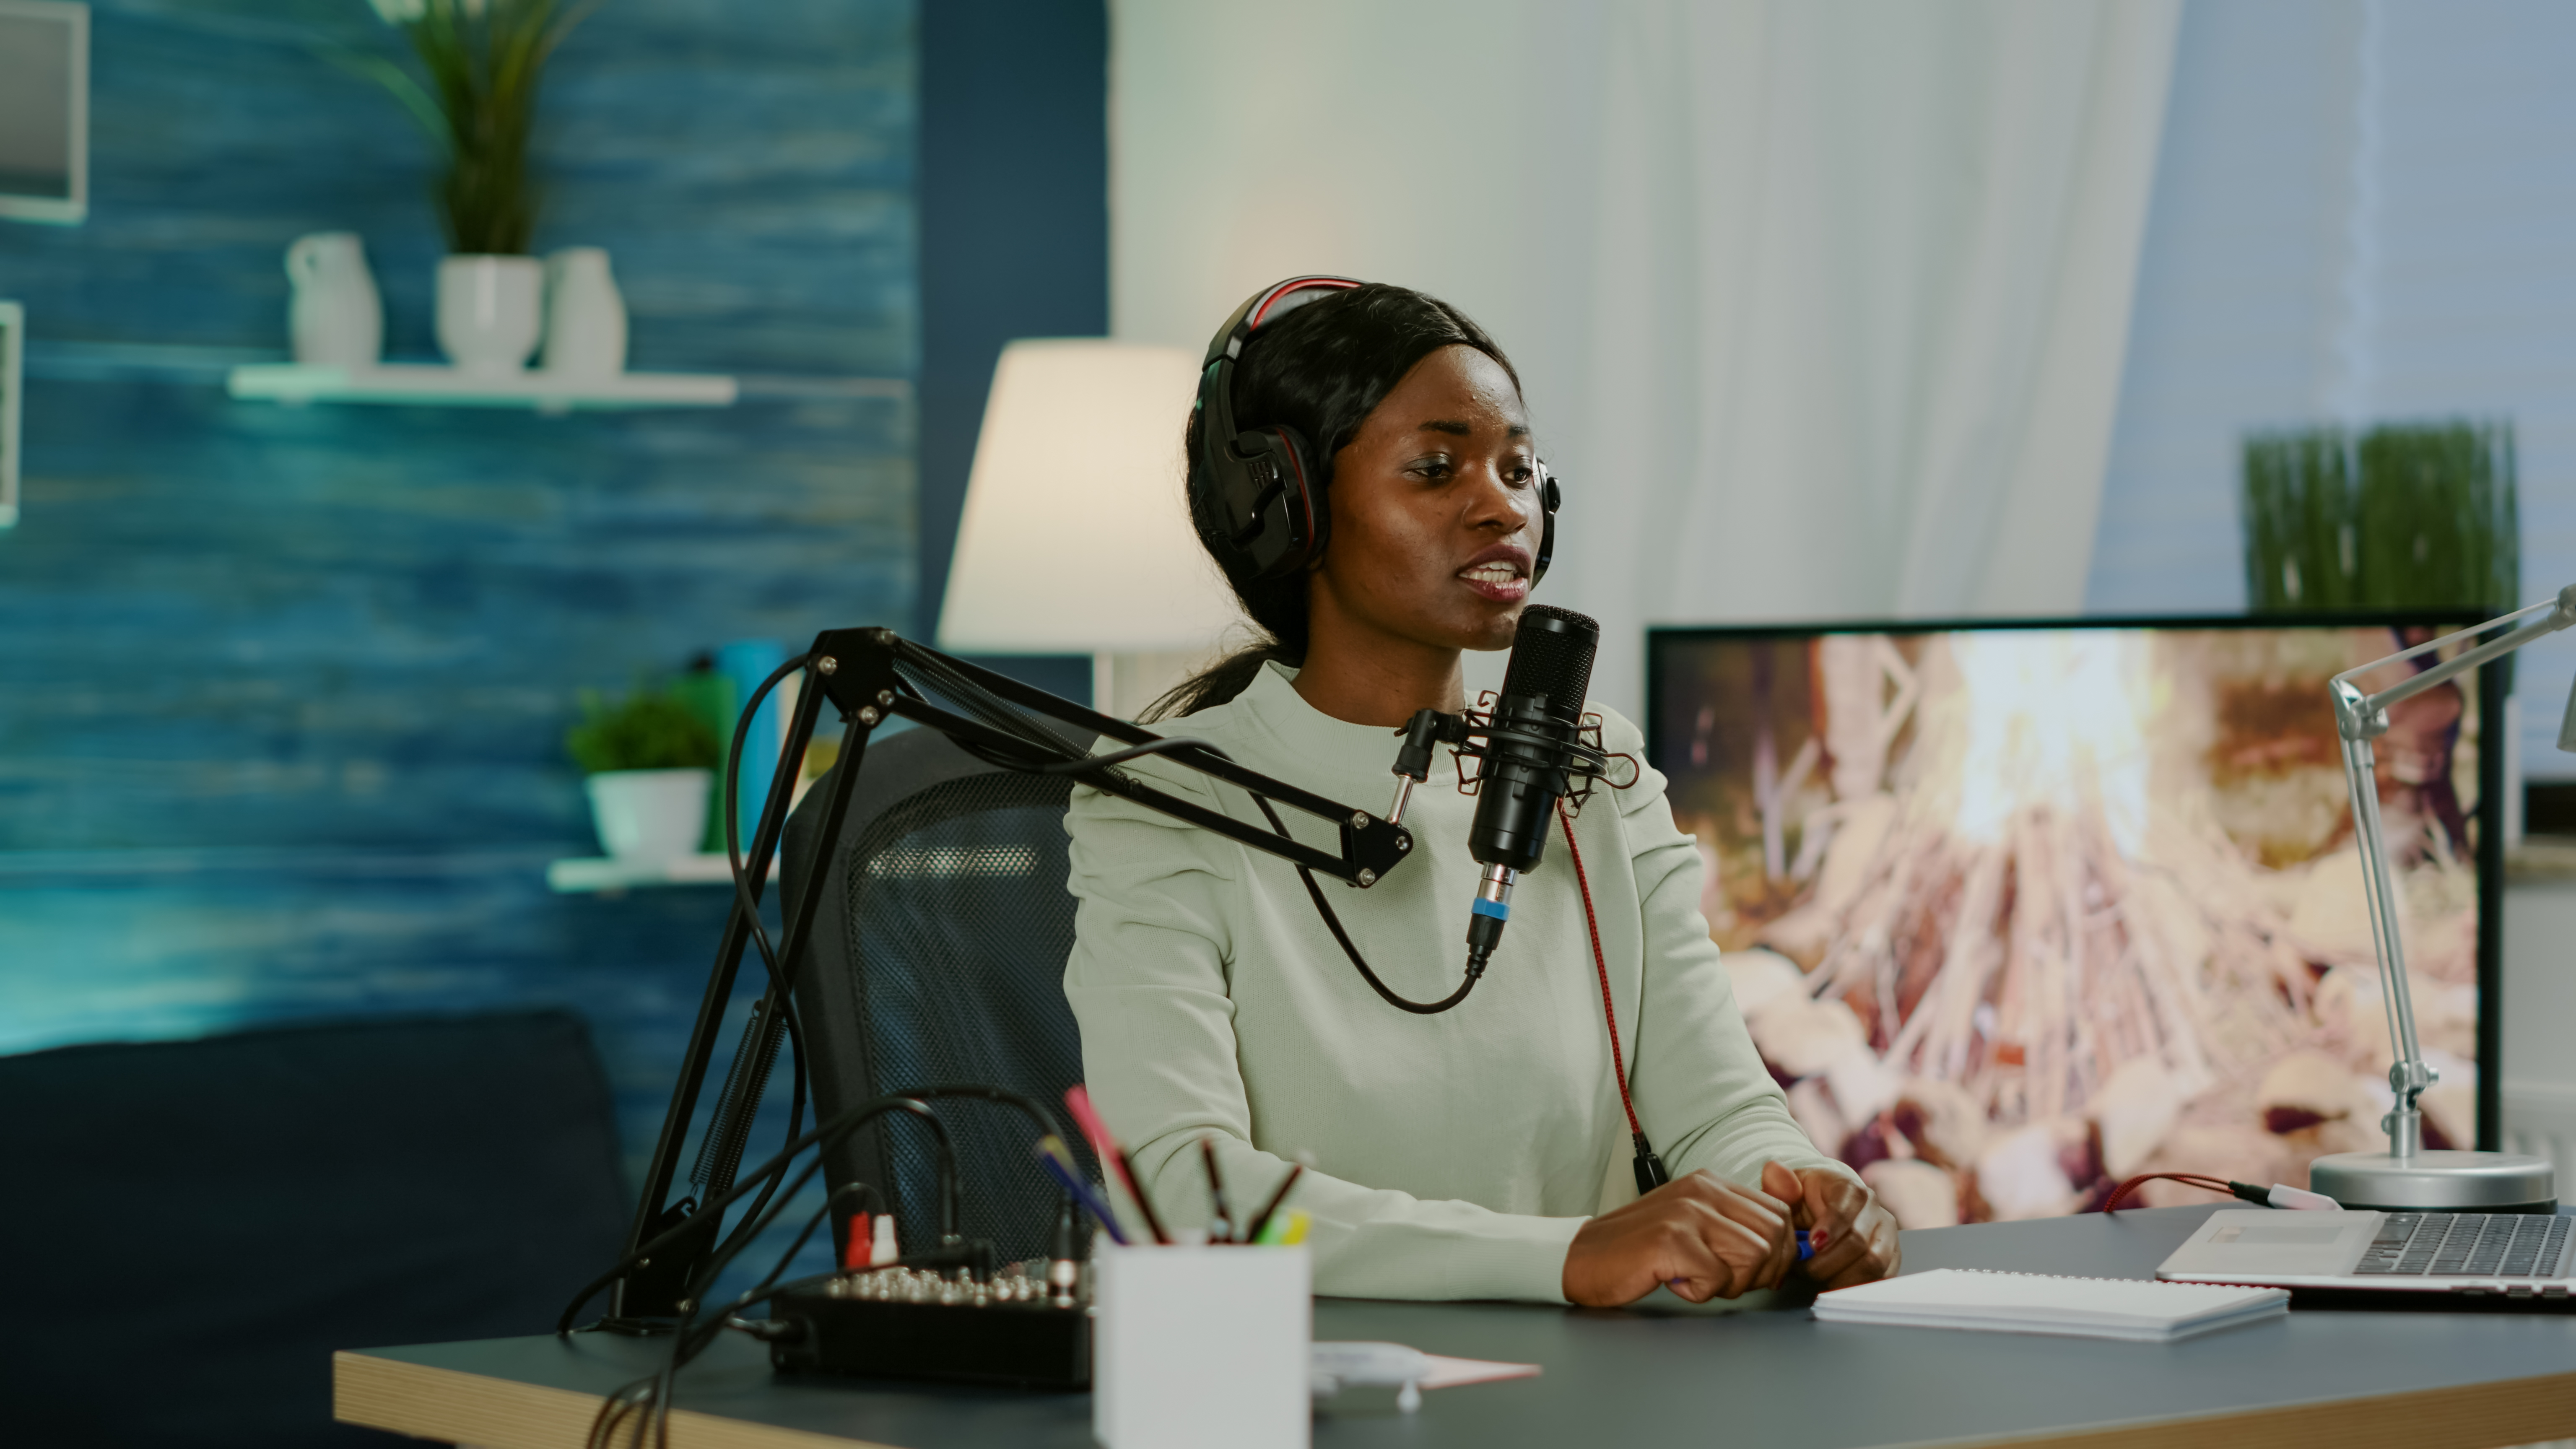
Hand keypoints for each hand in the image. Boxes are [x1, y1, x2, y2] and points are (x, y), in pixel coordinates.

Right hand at [1561, 1167, 1798, 1306]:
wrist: (1583, 1258)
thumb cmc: (1641, 1250)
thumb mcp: (1694, 1225)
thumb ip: (1736, 1224)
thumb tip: (1790, 1241)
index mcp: (1711, 1183)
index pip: (1779, 1214)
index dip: (1779, 1252)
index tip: (1755, 1272)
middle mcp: (1702, 1190)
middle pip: (1773, 1237)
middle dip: (1760, 1272)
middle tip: (1723, 1281)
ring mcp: (1686, 1213)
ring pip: (1753, 1257)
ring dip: (1731, 1283)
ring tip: (1697, 1279)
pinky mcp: (1670, 1240)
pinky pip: (1717, 1278)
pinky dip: (1700, 1292)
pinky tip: (1675, 1282)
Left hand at [1784, 1165, 1899, 1288]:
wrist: (1818, 1217)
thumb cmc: (1801, 1205)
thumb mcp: (1784, 1192)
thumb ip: (1777, 1184)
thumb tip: (1774, 1169)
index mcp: (1849, 1187)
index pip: (1850, 1203)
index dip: (1832, 1226)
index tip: (1813, 1243)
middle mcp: (1874, 1209)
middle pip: (1859, 1241)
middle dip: (1826, 1261)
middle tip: (1803, 1268)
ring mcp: (1886, 1234)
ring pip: (1873, 1264)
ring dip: (1840, 1276)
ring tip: (1816, 1276)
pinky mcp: (1891, 1258)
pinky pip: (1881, 1279)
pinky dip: (1855, 1286)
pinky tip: (1833, 1283)